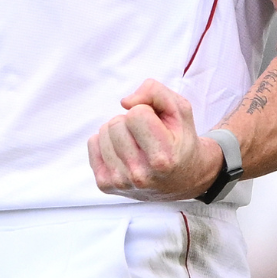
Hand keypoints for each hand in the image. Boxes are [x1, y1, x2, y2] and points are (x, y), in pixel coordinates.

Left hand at [87, 79, 223, 200]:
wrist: (183, 178)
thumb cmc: (180, 140)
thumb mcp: (180, 110)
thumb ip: (156, 92)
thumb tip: (125, 102)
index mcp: (162, 158)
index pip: (136, 114)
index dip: (146, 111)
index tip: (157, 126)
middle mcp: (140, 175)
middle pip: (116, 123)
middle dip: (130, 122)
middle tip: (147, 136)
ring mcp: (120, 182)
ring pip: (103, 132)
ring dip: (118, 132)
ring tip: (136, 144)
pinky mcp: (106, 185)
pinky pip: (93, 144)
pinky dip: (106, 142)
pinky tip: (124, 152)